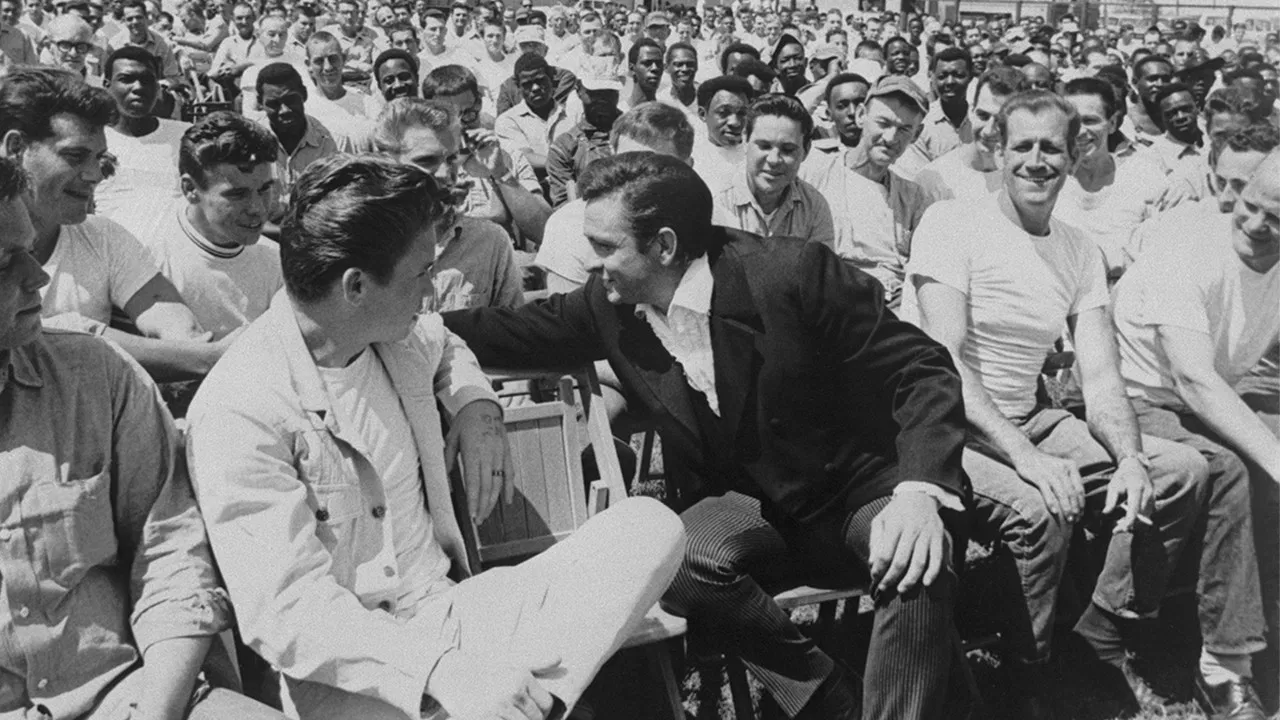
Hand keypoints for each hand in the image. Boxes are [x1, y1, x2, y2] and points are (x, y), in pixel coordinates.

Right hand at [428, 649, 560, 719]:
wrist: (451, 673)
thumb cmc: (485, 667)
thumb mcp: (511, 661)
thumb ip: (537, 663)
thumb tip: (560, 658)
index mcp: (521, 677)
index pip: (547, 704)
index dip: (541, 709)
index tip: (531, 708)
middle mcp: (512, 691)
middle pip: (536, 719)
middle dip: (530, 719)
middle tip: (516, 711)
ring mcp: (497, 707)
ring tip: (507, 713)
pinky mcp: (483, 718)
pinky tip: (499, 716)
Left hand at [445, 399, 512, 523]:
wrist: (483, 405)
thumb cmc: (464, 422)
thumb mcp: (451, 438)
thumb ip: (448, 459)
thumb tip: (444, 480)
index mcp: (473, 452)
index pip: (474, 482)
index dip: (474, 500)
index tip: (472, 514)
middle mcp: (488, 454)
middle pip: (487, 486)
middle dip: (483, 506)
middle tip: (478, 521)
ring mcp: (499, 454)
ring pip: (499, 482)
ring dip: (493, 501)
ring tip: (487, 514)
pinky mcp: (506, 452)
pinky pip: (509, 473)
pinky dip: (509, 488)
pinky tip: (507, 502)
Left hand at [462, 128, 509, 180]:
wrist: (492, 167)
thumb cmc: (485, 161)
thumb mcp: (475, 153)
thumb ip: (471, 148)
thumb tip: (465, 143)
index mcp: (484, 140)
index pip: (479, 132)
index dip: (473, 131)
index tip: (466, 132)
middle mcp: (490, 140)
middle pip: (484, 130)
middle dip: (476, 131)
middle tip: (469, 135)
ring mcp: (494, 142)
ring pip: (490, 132)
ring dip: (483, 134)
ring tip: (477, 139)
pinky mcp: (498, 145)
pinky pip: (495, 138)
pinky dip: (489, 138)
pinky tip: (484, 141)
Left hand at [868, 491, 948, 594]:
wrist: (920, 496)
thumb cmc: (896, 512)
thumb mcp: (880, 520)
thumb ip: (875, 541)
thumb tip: (873, 563)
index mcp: (895, 525)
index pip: (885, 553)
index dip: (879, 569)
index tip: (874, 577)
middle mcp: (912, 530)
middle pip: (901, 561)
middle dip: (891, 578)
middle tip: (884, 588)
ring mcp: (927, 534)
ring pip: (919, 562)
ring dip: (910, 580)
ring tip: (901, 589)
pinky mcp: (939, 537)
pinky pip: (937, 559)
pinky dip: (933, 573)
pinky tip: (925, 583)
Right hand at [1011, 448, 1084, 521]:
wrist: (1025, 454)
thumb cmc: (1044, 465)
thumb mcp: (1060, 467)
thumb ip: (1069, 479)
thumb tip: (1078, 500)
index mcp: (1071, 466)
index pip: (1080, 488)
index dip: (1081, 503)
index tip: (1081, 514)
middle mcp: (1062, 469)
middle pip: (1072, 493)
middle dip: (1075, 508)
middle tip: (1075, 520)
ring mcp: (1050, 473)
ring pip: (1062, 494)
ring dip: (1066, 508)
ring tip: (1068, 519)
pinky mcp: (1039, 477)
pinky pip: (1048, 492)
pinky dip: (1052, 503)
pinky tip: (1055, 512)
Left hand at [1105, 457, 1152, 532]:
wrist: (1135, 467)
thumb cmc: (1122, 476)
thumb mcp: (1113, 486)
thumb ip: (1110, 500)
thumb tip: (1105, 513)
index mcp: (1137, 488)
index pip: (1134, 510)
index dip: (1127, 522)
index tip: (1119, 530)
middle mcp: (1148, 494)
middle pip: (1141, 516)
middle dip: (1129, 525)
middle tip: (1116, 529)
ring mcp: (1153, 498)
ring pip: (1145, 518)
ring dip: (1134, 523)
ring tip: (1119, 523)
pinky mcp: (1154, 501)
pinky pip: (1147, 515)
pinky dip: (1138, 520)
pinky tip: (1127, 518)